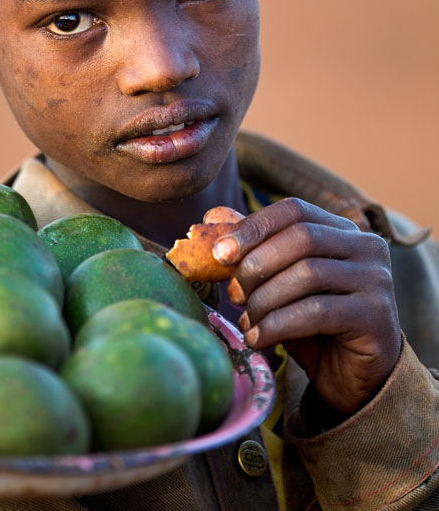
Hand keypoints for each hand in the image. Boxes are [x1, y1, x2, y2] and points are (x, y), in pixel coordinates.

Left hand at [207, 198, 401, 415]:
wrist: (353, 378)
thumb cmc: (313, 325)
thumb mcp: (280, 283)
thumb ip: (254, 248)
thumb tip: (213, 217)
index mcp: (342, 230)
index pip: (294, 210)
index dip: (254, 226)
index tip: (220, 253)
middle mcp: (366, 247)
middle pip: (301, 238)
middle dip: (257, 265)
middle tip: (234, 295)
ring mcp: (376, 280)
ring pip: (308, 274)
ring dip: (265, 299)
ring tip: (246, 321)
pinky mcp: (375, 316)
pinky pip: (317, 312)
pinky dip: (278, 324)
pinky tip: (258, 339)